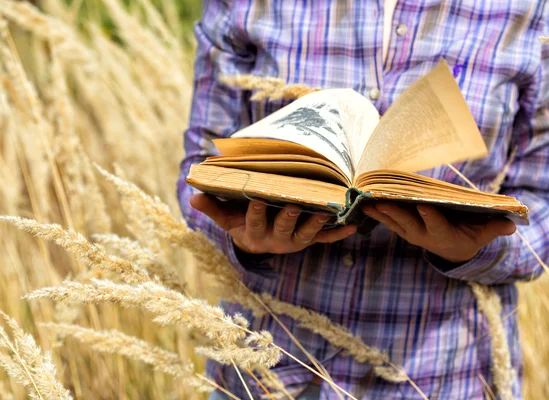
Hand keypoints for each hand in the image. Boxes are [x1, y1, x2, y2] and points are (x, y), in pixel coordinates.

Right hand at [190, 194, 356, 254]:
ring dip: (316, 223)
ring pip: (305, 233)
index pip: (253, 221)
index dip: (255, 212)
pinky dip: (337, 234)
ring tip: (327, 212)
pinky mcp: (306, 240)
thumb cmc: (238, 222)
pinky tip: (352, 228)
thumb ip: (211, 206)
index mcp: (253, 233)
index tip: (258, 198)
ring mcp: (293, 241)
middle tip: (295, 204)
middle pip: (282, 227)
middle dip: (288, 216)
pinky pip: (323, 240)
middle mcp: (274, 239)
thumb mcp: (223, 217)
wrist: (256, 242)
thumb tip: (192, 196)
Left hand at [363, 203, 515, 262]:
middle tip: (382, 201)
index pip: (436, 224)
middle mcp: (424, 235)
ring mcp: (412, 234)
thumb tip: (512, 223)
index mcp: (443, 234)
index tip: (423, 205)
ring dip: (380, 212)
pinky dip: (377, 214)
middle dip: (395, 212)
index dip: (430, 215)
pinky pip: (389, 222)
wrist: (453, 252)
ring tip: (366, 201)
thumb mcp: (483, 235)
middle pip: (408, 222)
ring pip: (394, 222)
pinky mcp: (404, 230)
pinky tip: (364, 204)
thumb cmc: (470, 238)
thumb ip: (493, 228)